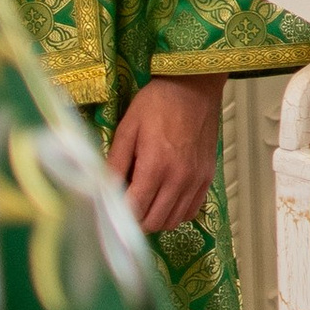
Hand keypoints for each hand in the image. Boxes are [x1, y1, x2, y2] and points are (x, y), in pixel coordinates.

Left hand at [108, 75, 225, 236]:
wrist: (194, 87)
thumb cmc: (157, 103)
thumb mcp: (128, 128)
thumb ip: (115, 162)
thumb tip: (102, 191)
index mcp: (156, 166)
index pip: (135, 210)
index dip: (119, 216)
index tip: (109, 211)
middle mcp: (179, 178)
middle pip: (154, 222)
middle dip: (136, 220)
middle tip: (125, 206)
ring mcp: (196, 179)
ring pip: (173, 221)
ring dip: (156, 218)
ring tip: (144, 203)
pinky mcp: (207, 177)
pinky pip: (191, 211)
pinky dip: (176, 213)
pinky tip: (165, 199)